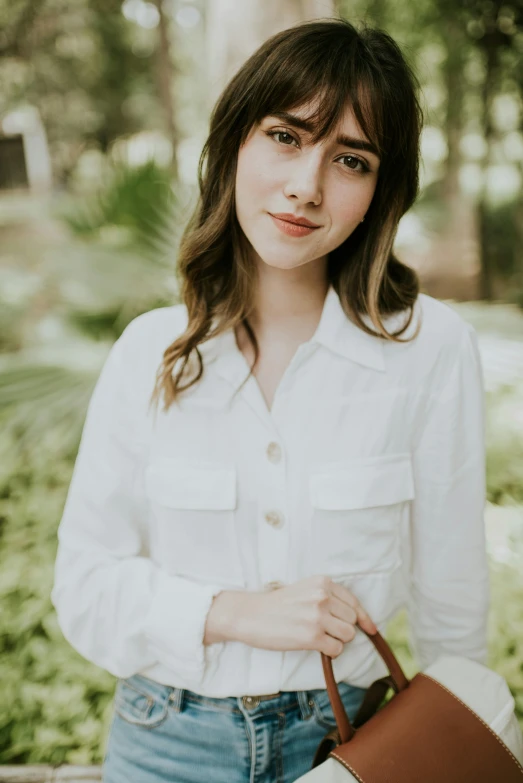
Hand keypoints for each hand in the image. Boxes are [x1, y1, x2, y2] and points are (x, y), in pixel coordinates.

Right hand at [205, 575, 376, 657]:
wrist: (251, 614)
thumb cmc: (278, 604)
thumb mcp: (305, 589)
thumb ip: (329, 598)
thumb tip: (359, 620)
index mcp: (322, 582)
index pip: (354, 602)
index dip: (364, 618)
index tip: (371, 629)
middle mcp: (322, 597)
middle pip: (352, 620)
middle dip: (342, 628)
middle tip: (324, 630)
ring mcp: (318, 617)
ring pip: (347, 635)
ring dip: (336, 640)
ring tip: (318, 637)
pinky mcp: (311, 637)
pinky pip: (336, 649)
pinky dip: (329, 652)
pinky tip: (314, 646)